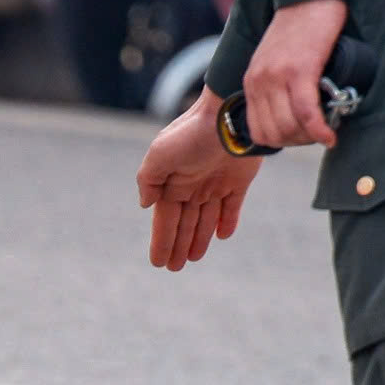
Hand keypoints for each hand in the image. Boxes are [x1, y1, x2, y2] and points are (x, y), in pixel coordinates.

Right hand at [137, 89, 263, 271]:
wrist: (229, 116)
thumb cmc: (191, 133)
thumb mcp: (159, 154)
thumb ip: (148, 179)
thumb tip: (146, 204)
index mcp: (172, 182)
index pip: (165, 219)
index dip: (161, 241)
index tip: (158, 262)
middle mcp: (192, 185)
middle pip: (184, 223)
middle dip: (178, 245)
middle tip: (174, 268)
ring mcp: (215, 184)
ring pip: (205, 219)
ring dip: (199, 239)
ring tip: (193, 259)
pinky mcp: (238, 181)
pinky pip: (231, 207)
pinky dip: (227, 221)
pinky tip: (222, 236)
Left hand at [241, 0, 347, 149]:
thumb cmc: (300, 29)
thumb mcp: (275, 61)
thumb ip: (275, 87)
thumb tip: (291, 119)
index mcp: (251, 82)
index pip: (258, 132)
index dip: (282, 142)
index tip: (302, 136)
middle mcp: (260, 82)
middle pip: (274, 135)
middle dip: (299, 142)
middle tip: (317, 134)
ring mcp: (277, 77)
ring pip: (290, 128)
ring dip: (310, 138)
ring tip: (326, 129)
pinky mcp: (299, 71)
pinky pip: (306, 114)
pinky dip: (319, 130)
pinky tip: (330, 135)